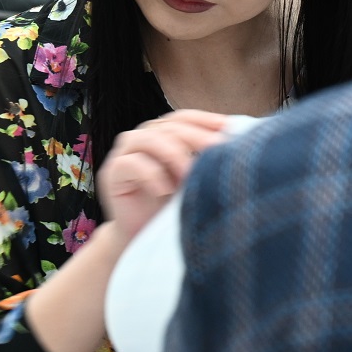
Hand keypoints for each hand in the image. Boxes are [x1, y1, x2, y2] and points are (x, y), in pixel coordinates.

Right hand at [98, 110, 231, 237]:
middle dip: (197, 138)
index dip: (206, 120)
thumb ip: (205, 157)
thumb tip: (240, 140)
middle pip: (170, 127)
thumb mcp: (193, 177)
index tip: (230, 128)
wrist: (144, 233)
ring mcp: (124, 152)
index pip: (184, 118)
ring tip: (190, 175)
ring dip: (174, 155)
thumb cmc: (172, 203)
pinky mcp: (111, 172)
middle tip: (218, 150)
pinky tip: (165, 191)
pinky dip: (151, 175)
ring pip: (150, 140)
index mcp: (162, 132)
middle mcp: (142, 137)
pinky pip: (131, 164)